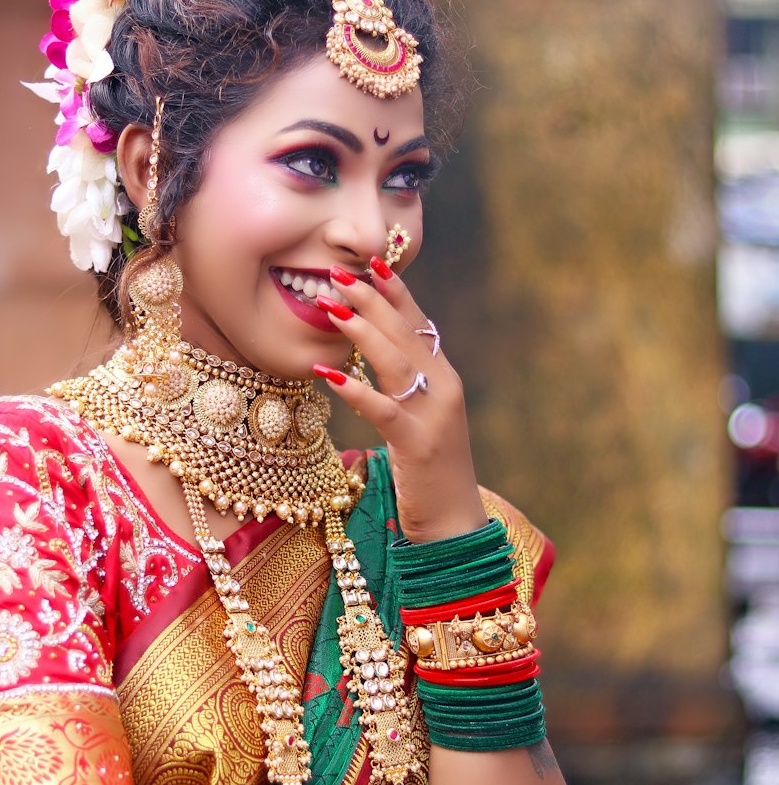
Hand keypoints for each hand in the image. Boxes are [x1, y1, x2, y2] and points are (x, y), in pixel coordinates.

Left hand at [314, 259, 487, 540]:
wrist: (455, 522)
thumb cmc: (430, 470)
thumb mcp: (422, 417)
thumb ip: (406, 384)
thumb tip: (374, 349)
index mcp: (446, 378)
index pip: (420, 323)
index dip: (397, 291)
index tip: (372, 262)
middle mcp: (445, 389)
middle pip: (407, 333)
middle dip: (373, 300)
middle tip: (340, 273)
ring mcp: (435, 416)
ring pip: (397, 362)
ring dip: (362, 331)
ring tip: (332, 307)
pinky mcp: (419, 445)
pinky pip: (384, 410)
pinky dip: (356, 389)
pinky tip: (329, 374)